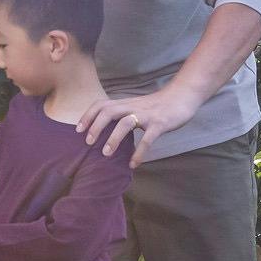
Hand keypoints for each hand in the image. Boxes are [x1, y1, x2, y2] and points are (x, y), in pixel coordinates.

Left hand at [78, 85, 202, 164]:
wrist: (183, 95)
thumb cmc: (159, 105)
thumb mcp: (137, 107)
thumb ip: (124, 115)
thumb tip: (109, 130)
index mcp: (126, 103)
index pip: (101, 105)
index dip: (88, 116)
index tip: (77, 130)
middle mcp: (133, 107)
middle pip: (108, 111)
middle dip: (95, 126)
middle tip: (87, 142)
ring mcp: (146, 115)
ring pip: (125, 123)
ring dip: (113, 138)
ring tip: (106, 154)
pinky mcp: (160, 123)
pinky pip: (148, 139)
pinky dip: (139, 152)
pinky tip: (134, 164)